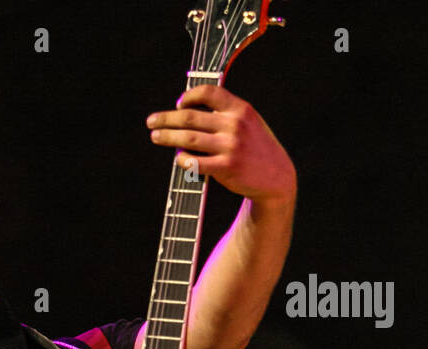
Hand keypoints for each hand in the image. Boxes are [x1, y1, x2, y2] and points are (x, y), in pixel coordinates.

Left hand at [147, 85, 295, 207]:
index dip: (189, 96)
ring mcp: (230, 146)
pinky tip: (177, 158)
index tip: (179, 104)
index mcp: (240, 109)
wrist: (275, 176)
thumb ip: (225, 113)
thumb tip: (188, 108)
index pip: (209, 93)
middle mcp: (235, 125)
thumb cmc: (255, 148)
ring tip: (155, 136)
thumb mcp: (248, 122)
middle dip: (167, 118)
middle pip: (190, 117)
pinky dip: (182, 159)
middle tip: (151, 121)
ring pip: (188, 138)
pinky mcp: (226, 167)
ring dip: (167, 136)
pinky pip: (195, 162)